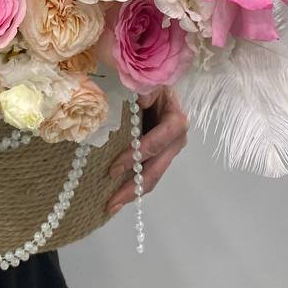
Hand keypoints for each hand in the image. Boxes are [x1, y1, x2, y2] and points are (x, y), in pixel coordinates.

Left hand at [105, 86, 188, 215]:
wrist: (158, 82)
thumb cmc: (153, 81)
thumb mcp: (150, 82)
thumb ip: (145, 90)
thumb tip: (139, 102)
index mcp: (176, 121)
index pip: (155, 143)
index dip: (135, 156)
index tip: (113, 169)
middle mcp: (176, 139)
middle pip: (156, 168)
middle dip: (133, 187)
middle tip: (111, 203)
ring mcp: (169, 149)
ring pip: (152, 175)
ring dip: (132, 191)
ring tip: (111, 205)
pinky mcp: (159, 154)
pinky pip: (147, 171)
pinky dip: (132, 183)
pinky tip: (116, 194)